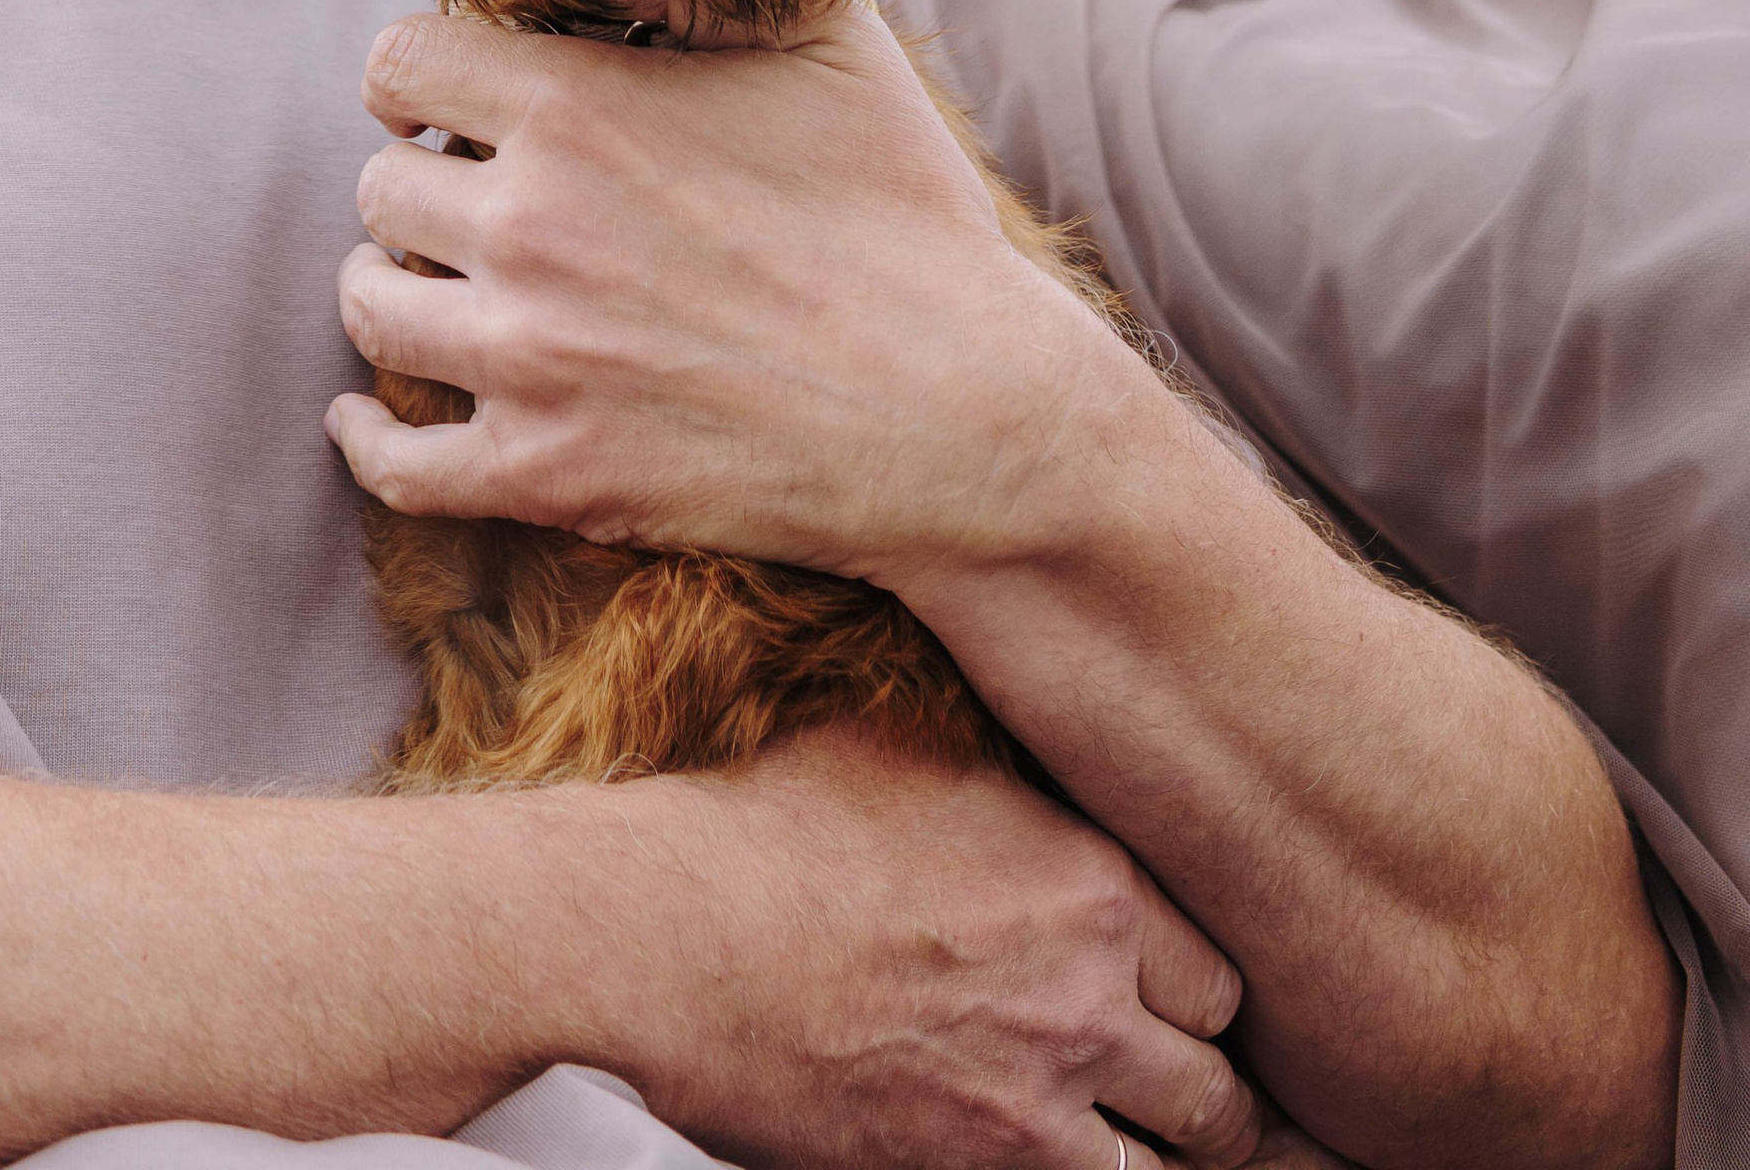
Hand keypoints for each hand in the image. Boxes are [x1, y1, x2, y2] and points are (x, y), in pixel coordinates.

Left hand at [329, 1, 1123, 595]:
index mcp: (574, 105)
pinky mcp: (550, 475)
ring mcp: (531, 357)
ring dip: (391, 292)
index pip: (395, 64)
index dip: (419, 80)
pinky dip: (367, 440)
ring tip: (428, 290)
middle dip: (418, 187)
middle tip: (467, 204)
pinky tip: (366, 418)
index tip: (450, 107)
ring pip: (372, 309)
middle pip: (377, 189)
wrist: (964, 408)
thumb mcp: (818, 39)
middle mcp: (528, 224)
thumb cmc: (901, 209)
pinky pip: (398, 465)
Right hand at [606, 724, 1260, 1169]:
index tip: (1166, 1005)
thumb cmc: (767, 826)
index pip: (1220, 977)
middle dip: (1195, 1096)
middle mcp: (1086, 1000)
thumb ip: (1013, 795)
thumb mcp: (912, 755)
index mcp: (1090, 884)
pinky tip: (1050, 1159)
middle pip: (1215, 1094)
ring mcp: (1032, 1106)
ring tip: (1131, 1145)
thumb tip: (1038, 780)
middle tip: (1169, 1094)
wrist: (666, 933)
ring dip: (1152, 1160)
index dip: (1193, 997)